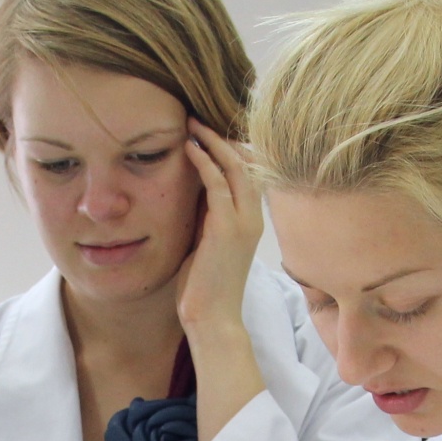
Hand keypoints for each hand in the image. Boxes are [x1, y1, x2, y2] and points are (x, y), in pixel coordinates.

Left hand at [172, 120, 260, 339]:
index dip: (230, 151)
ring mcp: (243, 223)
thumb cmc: (205, 289)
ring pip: (235, 168)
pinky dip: (203, 162)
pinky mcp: (226, 228)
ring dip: (212, 143)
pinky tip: (188, 147)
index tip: (207, 134)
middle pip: (245, 164)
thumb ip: (205, 219)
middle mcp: (252, 219)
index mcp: (250, 223)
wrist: (212, 320)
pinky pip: (217, 183)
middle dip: (222, 139)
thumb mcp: (205, 245)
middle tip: (198, 120)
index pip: (247, 175)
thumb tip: (191, 194)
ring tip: (192, 125)